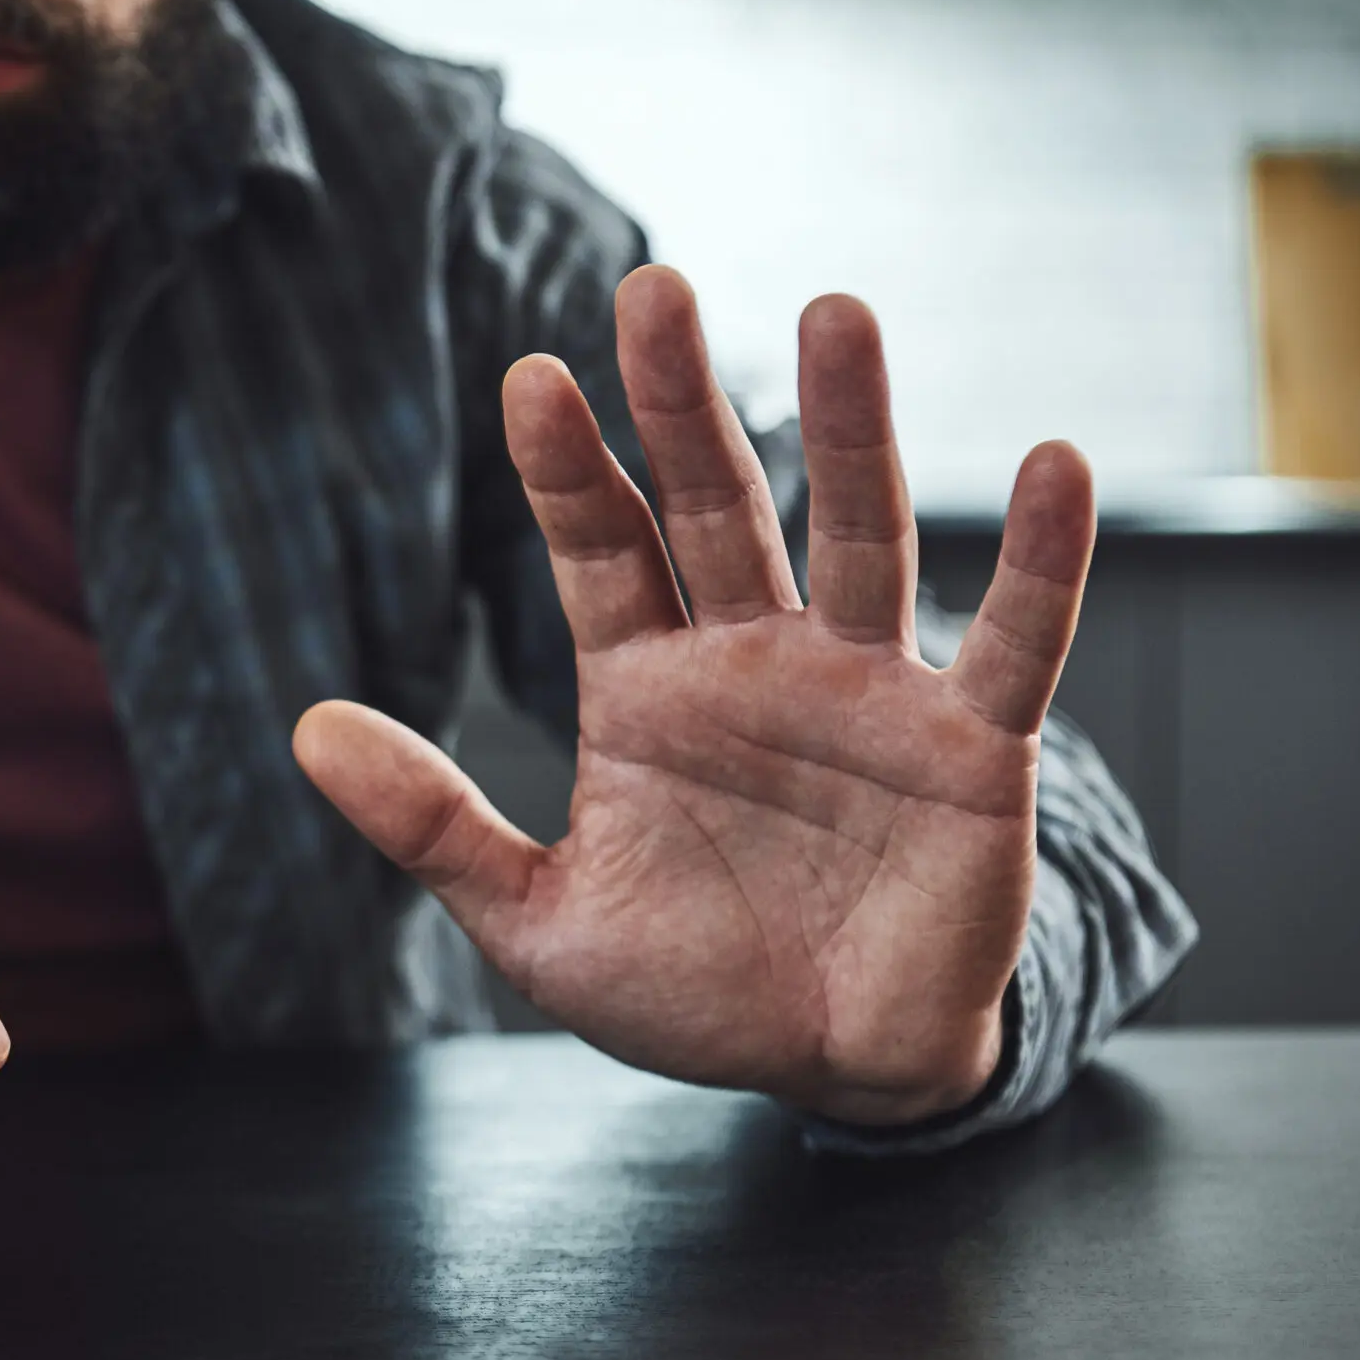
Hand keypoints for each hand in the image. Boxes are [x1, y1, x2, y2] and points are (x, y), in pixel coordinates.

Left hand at [296, 267, 1093, 1125]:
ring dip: (851, 427)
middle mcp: (753, 660)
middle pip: (716, 503)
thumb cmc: (689, 987)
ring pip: (859, 532)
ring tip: (838, 315)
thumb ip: (433, 824)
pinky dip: (1041, 563)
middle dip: (683, 400)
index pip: (600, 549)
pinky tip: (1054, 465)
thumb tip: (305, 729)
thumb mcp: (538, 918)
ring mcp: (865, 690)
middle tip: (653, 287)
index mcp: (644, 688)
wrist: (832, 1072)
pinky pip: (1012, 643)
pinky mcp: (971, 748)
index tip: (529, 378)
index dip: (568, 467)